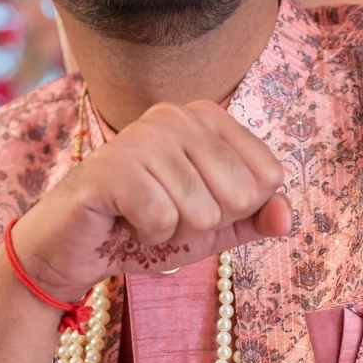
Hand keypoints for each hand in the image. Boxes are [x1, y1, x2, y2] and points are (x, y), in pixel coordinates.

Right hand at [13, 99, 290, 302]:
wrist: (73, 247)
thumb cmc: (143, 226)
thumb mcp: (212, 226)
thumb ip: (254, 218)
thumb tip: (288, 217)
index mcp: (206, 118)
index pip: (268, 175)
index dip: (238, 210)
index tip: (197, 206)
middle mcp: (177, 115)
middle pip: (241, 193)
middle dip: (206, 224)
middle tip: (167, 216)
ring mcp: (144, 136)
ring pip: (202, 211)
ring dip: (173, 233)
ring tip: (143, 219)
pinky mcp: (114, 167)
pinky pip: (163, 218)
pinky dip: (147, 236)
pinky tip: (125, 222)